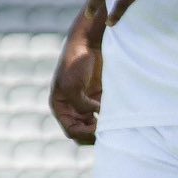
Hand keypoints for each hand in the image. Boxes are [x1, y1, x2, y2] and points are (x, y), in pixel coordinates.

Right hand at [48, 28, 103, 145]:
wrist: (88, 42)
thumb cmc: (75, 62)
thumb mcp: (72, 86)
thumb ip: (80, 105)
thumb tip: (94, 115)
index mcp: (60, 106)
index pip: (71, 130)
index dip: (83, 133)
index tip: (97, 128)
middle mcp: (71, 107)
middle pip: (81, 131)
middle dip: (93, 134)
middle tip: (107, 132)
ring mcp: (85, 103)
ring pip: (93, 126)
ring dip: (102, 128)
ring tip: (112, 125)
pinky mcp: (98, 97)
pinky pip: (103, 114)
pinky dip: (109, 118)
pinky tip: (116, 115)